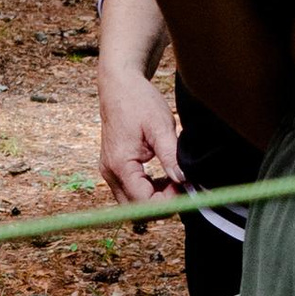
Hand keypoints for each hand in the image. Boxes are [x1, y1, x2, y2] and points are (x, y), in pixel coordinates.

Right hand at [96, 62, 184, 205]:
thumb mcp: (160, 126)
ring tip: (174, 179)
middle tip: (181, 185)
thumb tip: (184, 180)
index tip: (184, 186)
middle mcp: (110, 173)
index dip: (167, 201)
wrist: (119, 86)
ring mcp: (109, 172)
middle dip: (160, 203)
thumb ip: (171, 156)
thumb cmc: (138, 102)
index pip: (144, 202)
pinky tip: (163, 177)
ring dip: (154, 198)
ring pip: (132, 202)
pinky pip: (130, 191)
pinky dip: (148, 190)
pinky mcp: (113, 168)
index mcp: (120, 165)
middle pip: (135, 209)